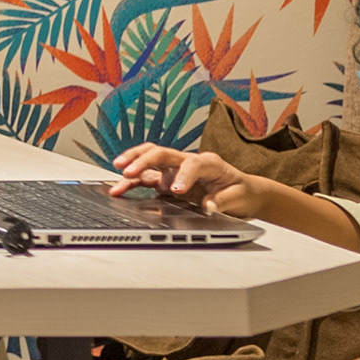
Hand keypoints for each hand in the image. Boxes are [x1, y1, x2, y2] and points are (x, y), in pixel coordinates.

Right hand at [110, 143, 258, 215]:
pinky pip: (145, 176)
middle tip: (129, 171)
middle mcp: (188, 161)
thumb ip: (223, 201)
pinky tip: (119, 187)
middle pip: (162, 153)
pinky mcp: (166, 179)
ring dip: (132, 162)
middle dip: (143, 160)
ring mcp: (175, 169)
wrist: (241, 192)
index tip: (176, 191)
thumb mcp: (238, 198)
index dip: (182, 176)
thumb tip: (209, 206)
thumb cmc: (240, 191)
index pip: (191, 164)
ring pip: (149, 158)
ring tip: (118, 169)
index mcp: (209, 163)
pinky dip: (131, 181)